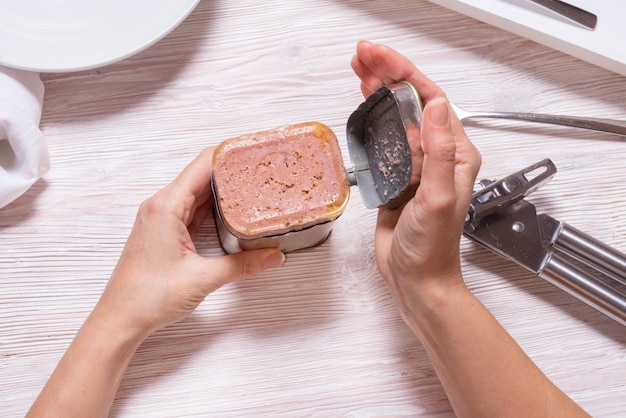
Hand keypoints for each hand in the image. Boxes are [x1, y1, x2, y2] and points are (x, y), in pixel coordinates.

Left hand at [93, 147, 284, 340]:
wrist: (120, 320)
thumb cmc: (147, 297)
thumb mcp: (203, 279)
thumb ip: (243, 265)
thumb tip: (273, 256)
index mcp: (166, 206)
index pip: (202, 164)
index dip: (230, 154)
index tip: (254, 150)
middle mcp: (161, 206)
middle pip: (201, 174)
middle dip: (232, 169)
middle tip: (262, 168)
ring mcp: (162, 218)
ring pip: (198, 192)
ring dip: (223, 188)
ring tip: (253, 184)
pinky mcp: (165, 231)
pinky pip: (192, 209)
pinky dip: (212, 206)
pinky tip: (232, 208)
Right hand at [351, 41, 481, 302]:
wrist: (417, 278)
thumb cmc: (431, 247)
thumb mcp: (437, 198)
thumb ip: (439, 152)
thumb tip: (437, 107)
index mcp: (456, 154)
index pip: (431, 100)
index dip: (405, 74)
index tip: (381, 58)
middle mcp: (438, 154)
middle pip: (412, 102)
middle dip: (388, 74)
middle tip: (363, 55)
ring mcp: (416, 164)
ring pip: (397, 116)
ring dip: (379, 91)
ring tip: (359, 70)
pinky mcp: (398, 176)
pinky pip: (386, 139)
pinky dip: (373, 118)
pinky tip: (363, 105)